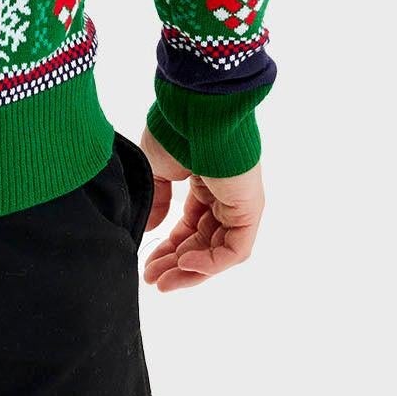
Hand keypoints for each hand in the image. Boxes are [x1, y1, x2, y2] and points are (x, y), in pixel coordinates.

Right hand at [138, 135, 264, 292]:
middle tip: (152, 280)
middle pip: (202, 243)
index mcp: (205, 185)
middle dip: (175, 264)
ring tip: (164, 282)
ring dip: (191, 270)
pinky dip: (211, 262)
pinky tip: (184, 264)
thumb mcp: (156, 169)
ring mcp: (239, 204)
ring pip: (218, 251)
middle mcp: (225, 197)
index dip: (168, 248)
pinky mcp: (249, 210)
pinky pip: (234, 249)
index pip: (190, 228)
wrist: (196, 113)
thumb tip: (154, 228)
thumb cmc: (176, 131)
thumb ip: (157, 200)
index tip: (147, 265)